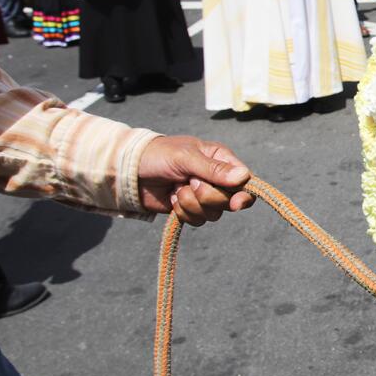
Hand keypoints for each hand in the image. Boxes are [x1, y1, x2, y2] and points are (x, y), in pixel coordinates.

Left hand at [137, 136, 254, 225]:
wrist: (130, 170)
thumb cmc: (159, 155)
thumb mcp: (186, 157)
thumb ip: (214, 169)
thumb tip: (244, 177)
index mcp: (221, 160)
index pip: (245, 181)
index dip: (243, 195)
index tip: (235, 204)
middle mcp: (216, 180)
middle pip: (228, 201)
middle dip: (206, 196)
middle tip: (189, 182)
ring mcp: (203, 196)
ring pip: (212, 214)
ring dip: (191, 204)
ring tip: (176, 188)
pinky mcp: (190, 209)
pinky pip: (197, 220)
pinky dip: (182, 212)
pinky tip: (172, 197)